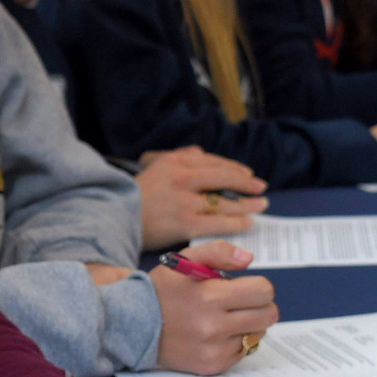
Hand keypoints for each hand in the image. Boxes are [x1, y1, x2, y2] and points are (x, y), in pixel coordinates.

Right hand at [134, 146, 266, 249]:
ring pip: (224, 202)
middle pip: (223, 179)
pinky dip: (236, 222)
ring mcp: (185, 201)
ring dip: (247, 205)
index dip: (236, 170)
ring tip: (260, 207)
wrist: (115, 217)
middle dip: (246, 184)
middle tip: (261, 189)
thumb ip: (180, 156)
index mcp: (176, 161)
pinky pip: (218, 222)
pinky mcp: (185, 223)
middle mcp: (182, 178)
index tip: (249, 176)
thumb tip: (203, 153)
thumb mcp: (155, 165)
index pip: (214, 163)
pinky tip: (247, 223)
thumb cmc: (136, 194)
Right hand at [149, 241, 278, 374]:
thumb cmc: (162, 290)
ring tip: (226, 318)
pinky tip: (216, 334)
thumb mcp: (184, 260)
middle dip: (260, 305)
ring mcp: (214, 350)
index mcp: (210, 296)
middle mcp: (214, 326)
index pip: (263, 291)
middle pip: (268, 315)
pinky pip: (242, 352)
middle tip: (241, 302)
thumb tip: (249, 258)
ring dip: (248, 324)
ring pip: (258, 334)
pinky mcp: (212, 366)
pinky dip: (235, 341)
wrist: (133, 326)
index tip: (245, 287)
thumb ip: (218, 252)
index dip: (258, 286)